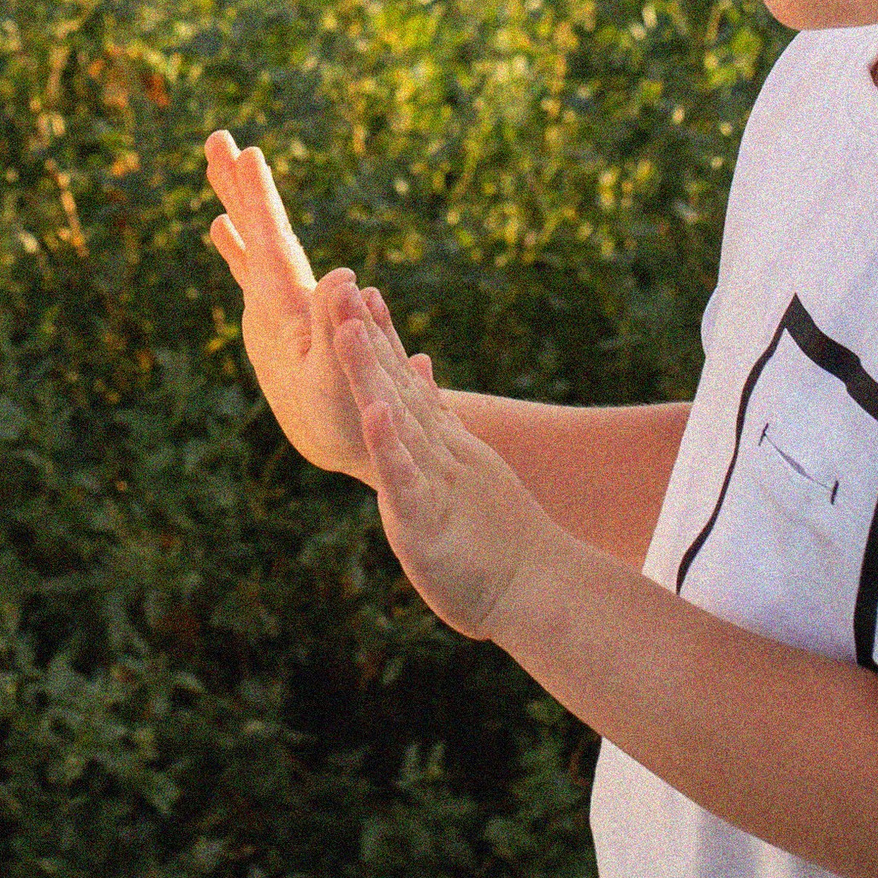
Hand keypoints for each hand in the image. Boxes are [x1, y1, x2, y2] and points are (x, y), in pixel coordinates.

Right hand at [205, 131, 372, 481]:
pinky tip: (220, 226)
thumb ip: (341, 328)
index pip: (276, 240)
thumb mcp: (345, 377)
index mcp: (299, 304)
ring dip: (237, 201)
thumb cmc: (356, 418)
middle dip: (241, 184)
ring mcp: (282, 303)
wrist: (365, 438)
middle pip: (264, 227)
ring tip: (216, 160)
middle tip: (217, 136)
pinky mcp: (275, 323)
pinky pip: (250, 272)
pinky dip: (236, 246)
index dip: (260, 199)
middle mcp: (292, 293)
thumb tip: (347, 274)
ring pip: (256, 239)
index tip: (249, 152)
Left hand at [335, 286, 554, 643]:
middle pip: (394, 387)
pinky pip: (404, 481)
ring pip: (396, 422)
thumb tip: (418, 362)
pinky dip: (389, 448)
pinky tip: (376, 415)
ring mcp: (432, 484)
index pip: (403, 382)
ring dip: (369, 376)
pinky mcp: (425, 523)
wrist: (535, 588)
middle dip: (366, 338)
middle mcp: (435, 454)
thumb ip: (436, 415)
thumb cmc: (493, 535)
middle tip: (341, 288)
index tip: (359, 293)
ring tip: (346, 331)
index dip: (380, 337)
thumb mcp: (461, 465)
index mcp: (437, 445)